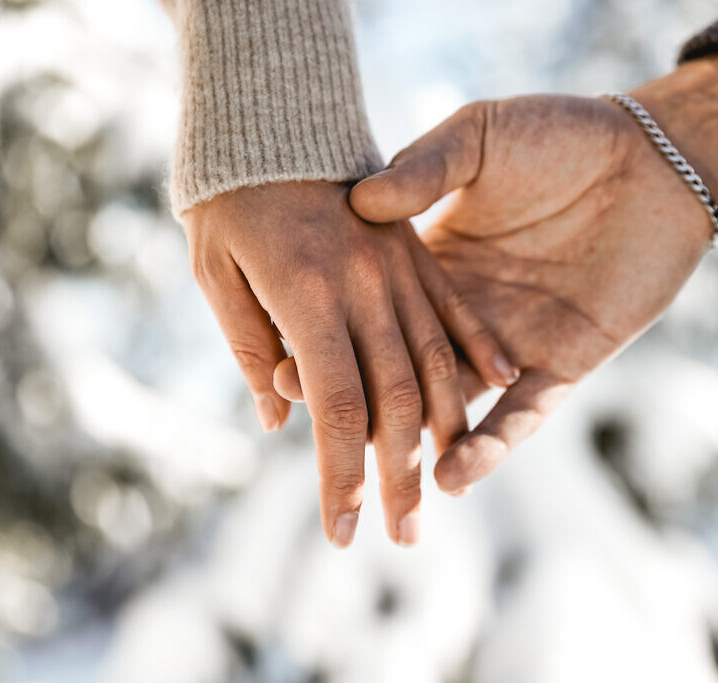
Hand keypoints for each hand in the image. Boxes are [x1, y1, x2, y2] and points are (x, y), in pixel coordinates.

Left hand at [182, 181, 516, 546]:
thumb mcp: (215, 269)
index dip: (341, 476)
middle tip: (405, 537)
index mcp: (309, 295)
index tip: (342, 532)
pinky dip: (480, 351)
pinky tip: (502, 387)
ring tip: (451, 490)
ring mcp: (400, 268)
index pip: (338, 408)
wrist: (271, 115)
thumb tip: (277, 421)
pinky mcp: (419, 252)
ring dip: (446, 434)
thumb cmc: (229, 195)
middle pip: (394, 400)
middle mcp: (365, 288)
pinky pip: (457, 308)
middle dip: (398, 477)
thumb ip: (249, 345)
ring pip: (436, 363)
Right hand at [344, 53, 717, 493]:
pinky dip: (492, 446)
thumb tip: (360, 202)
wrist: (649, 157)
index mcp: (434, 264)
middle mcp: (465, 315)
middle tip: (314, 437)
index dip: (330, 342)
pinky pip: (522, 416)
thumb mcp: (478, 140)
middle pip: (402, 374)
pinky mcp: (562, 366)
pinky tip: (456, 474)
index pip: (371, 316)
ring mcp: (512, 346)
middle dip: (361, 408)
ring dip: (420, 447)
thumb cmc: (561, 135)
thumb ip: (424, 169)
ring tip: (380, 478)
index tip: (283, 367)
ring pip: (456, 409)